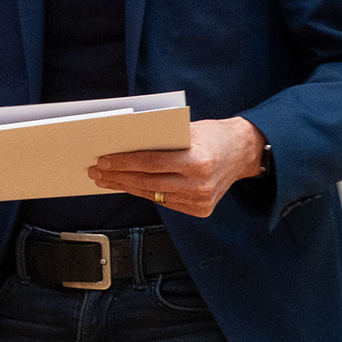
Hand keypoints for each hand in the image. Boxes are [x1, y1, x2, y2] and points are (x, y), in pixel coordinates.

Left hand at [89, 117, 265, 217]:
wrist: (244, 152)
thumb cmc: (215, 136)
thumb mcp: (189, 130)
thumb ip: (161, 140)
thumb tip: (123, 145)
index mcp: (198, 162)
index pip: (151, 164)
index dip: (123, 163)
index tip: (103, 160)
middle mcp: (200, 185)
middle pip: (147, 182)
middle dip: (117, 177)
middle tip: (96, 171)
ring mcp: (201, 201)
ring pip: (153, 195)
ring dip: (126, 187)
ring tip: (106, 180)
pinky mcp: (200, 210)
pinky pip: (165, 202)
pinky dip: (145, 193)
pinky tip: (128, 186)